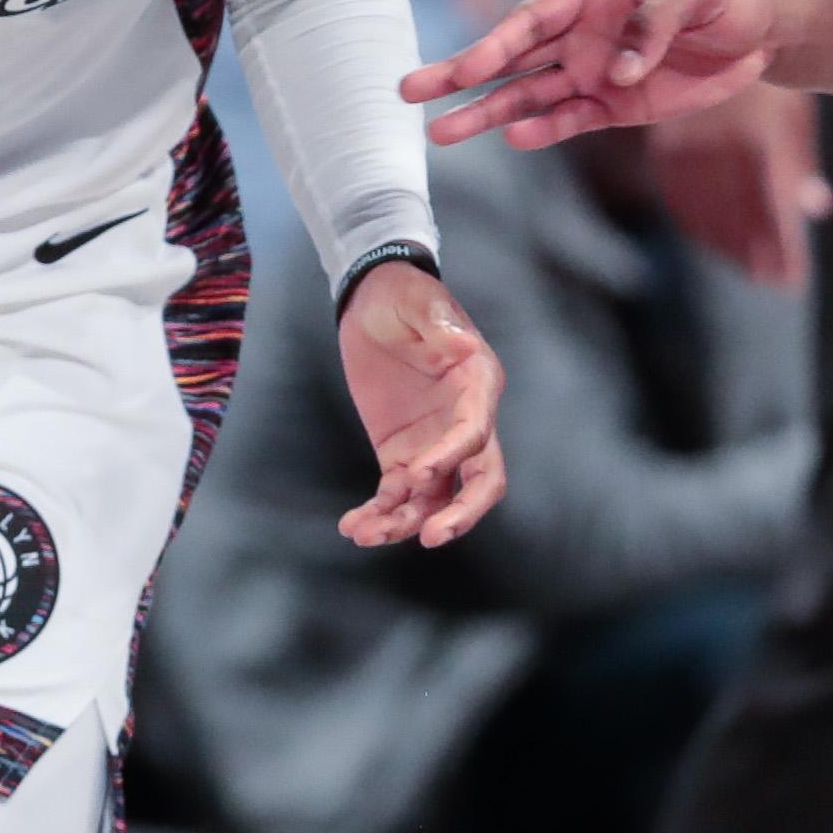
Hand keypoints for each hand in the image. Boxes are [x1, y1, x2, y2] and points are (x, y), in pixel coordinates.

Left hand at [334, 260, 505, 547]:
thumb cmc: (402, 295)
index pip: (475, 433)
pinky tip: (353, 526)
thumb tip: (463, 345)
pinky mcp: (402, 454)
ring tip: (365, 533)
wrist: (373, 299)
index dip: (452, 457)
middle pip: (478, 482)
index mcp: (476, 384)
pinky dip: (379, 514)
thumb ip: (437, 323)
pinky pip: (396, 495)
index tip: (418, 472)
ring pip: (433, 499)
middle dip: (459, 515)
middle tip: (430, 537)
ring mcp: (434, 444)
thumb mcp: (417, 301)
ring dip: (405, 523)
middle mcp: (464, 422)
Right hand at [405, 0, 782, 150]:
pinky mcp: (614, 105)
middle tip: (407, 91)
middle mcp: (580, 32)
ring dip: (486, 112)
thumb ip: (656, 23)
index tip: (465, 68)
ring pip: (527, 93)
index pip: (533, 19)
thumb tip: (614, 73)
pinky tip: (513, 139)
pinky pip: (569, 119)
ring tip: (440, 133)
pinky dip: (542, 131)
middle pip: (510, 55)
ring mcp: (592, 71)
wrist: (760, 27)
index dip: (496, 43)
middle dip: (459, 74)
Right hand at [649, 84, 832, 287]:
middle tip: (774, 282)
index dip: (781, 245)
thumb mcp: (791, 110)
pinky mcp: (665, 144)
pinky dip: (697, 223)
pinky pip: (679, 196)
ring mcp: (689, 146)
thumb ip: (801, 161)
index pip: (771, 207)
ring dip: (729, 245)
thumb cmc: (766, 75)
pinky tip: (713, 239)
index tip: (792, 278)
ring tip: (751, 270)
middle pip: (740, 215)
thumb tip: (818, 209)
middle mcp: (721, 145)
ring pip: (707, 211)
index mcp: (759, 137)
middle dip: (759, 252)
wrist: (710, 29)